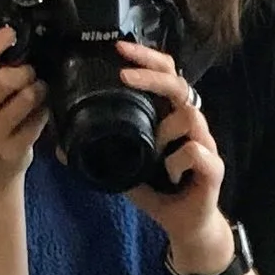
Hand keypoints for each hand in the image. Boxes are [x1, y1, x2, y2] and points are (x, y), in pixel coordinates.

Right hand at [0, 25, 46, 184]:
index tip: (9, 34)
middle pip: (4, 80)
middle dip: (24, 70)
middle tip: (28, 71)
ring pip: (26, 97)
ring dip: (37, 87)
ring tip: (35, 89)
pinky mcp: (14, 151)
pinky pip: (39, 118)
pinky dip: (43, 109)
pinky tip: (38, 110)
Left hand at [116, 42, 231, 271]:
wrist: (186, 225)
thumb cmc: (159, 192)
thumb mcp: (122, 170)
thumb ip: (100, 155)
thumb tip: (59, 147)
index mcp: (168, 117)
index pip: (164, 74)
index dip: (146, 58)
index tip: (119, 49)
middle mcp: (190, 124)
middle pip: (179, 83)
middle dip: (152, 73)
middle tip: (124, 75)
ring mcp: (205, 143)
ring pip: (189, 115)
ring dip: (163, 131)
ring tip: (153, 151)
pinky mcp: (214, 166)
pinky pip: (196, 150)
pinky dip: (178, 160)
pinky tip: (170, 174)